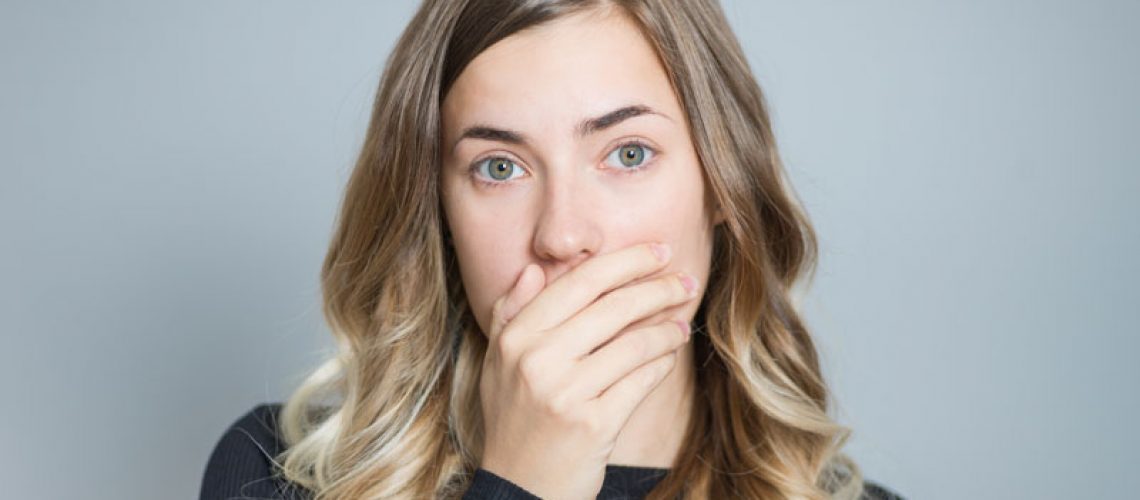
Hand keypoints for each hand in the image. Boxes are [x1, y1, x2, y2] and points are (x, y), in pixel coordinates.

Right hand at [478, 242, 697, 499]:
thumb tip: (535, 269)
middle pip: (612, 307)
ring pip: (633, 343)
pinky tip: (671, 354)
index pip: (578, 282)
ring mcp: (565, 393)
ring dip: (666, 328)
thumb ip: (511, 312)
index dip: (624, 262)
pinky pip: (640, 380)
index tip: (657, 252)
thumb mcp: (497, 363)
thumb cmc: (514, 420)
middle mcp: (536, 361)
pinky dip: (661, 363)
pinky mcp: (593, 424)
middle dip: (657, 289)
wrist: (519, 488)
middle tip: (685, 281)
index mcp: (516, 338)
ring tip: (682, 322)